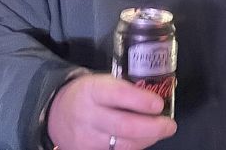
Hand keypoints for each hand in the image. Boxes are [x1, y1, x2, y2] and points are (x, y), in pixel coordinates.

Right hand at [48, 74, 176, 149]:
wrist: (56, 113)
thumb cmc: (87, 94)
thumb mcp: (100, 82)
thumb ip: (125, 89)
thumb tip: (159, 93)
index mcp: (92, 90)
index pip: (118, 95)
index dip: (141, 101)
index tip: (158, 104)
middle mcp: (88, 115)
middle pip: (124, 126)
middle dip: (152, 127)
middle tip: (169, 125)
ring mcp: (88, 138)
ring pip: (123, 144)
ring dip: (147, 139)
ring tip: (160, 132)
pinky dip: (135, 146)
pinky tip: (143, 140)